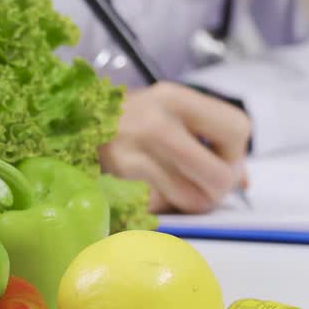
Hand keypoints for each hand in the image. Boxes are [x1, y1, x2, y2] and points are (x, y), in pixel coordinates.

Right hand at [99, 81, 251, 212]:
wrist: (66, 125)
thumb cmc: (127, 120)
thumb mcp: (166, 110)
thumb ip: (208, 136)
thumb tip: (242, 180)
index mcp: (173, 98)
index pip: (237, 128)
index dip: (236, 153)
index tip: (222, 158)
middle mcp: (153, 125)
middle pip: (219, 176)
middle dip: (218, 189)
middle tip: (205, 185)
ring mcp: (132, 159)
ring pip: (192, 202)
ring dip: (192, 203)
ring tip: (176, 188)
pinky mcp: (116, 189)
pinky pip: (161, 211)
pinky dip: (162, 207)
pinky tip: (150, 191)